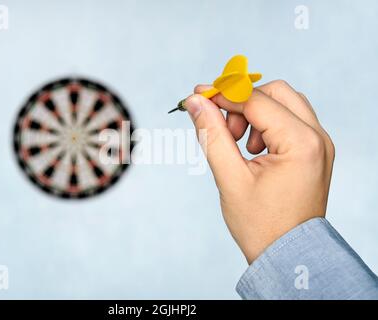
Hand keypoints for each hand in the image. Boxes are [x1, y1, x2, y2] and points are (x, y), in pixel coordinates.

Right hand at [185, 80, 334, 263]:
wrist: (287, 254)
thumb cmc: (261, 225)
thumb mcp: (230, 177)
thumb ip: (211, 134)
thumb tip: (195, 102)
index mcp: (301, 144)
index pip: (256, 101)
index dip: (223, 95)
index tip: (198, 96)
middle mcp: (317, 138)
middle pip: (276, 93)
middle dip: (243, 103)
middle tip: (223, 128)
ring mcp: (319, 144)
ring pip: (284, 103)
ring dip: (255, 114)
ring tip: (239, 145)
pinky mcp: (314, 151)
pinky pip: (290, 121)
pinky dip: (267, 125)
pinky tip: (253, 150)